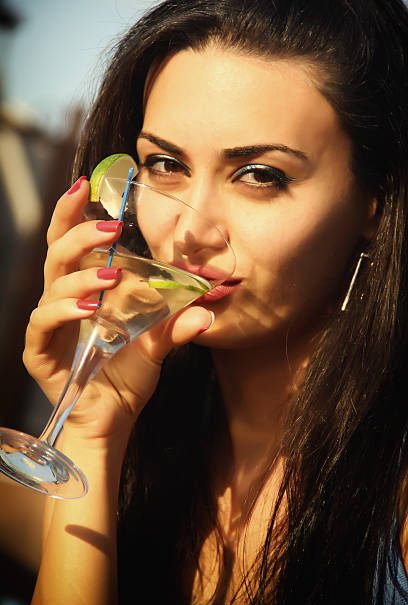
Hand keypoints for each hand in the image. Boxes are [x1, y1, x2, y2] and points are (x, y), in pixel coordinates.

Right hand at [23, 177, 212, 442]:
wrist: (113, 420)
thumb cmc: (128, 378)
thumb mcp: (157, 345)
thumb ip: (175, 325)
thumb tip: (206, 309)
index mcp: (84, 291)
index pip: (71, 243)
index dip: (73, 213)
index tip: (86, 184)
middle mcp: (62, 302)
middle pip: (57, 253)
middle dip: (80, 232)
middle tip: (111, 226)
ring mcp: (48, 326)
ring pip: (52, 284)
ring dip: (82, 273)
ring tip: (112, 275)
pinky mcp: (39, 351)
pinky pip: (43, 322)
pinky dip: (65, 310)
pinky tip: (90, 309)